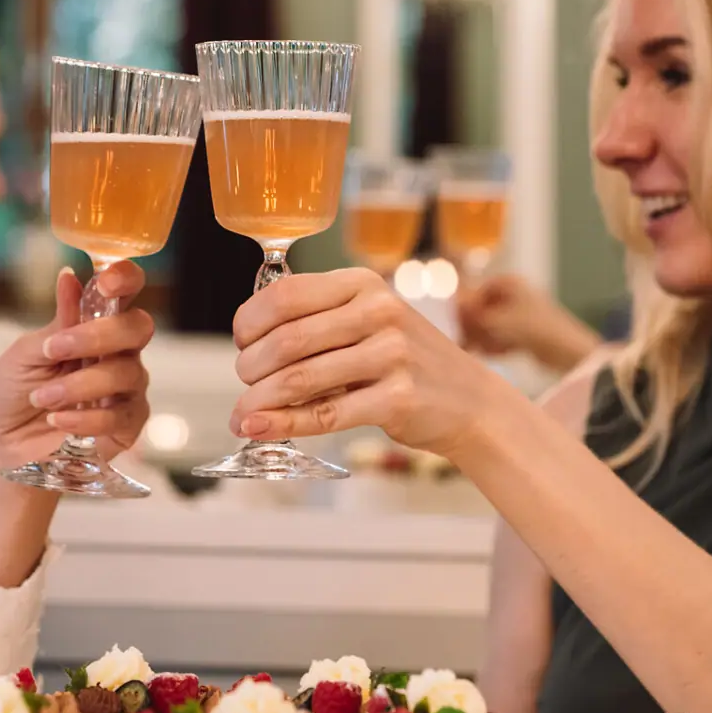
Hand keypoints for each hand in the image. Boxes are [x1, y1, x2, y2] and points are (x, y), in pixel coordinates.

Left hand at [0, 262, 153, 469]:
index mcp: (94, 326)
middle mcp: (118, 353)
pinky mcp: (126, 426)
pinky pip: (122, 415)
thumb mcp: (23, 355)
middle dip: (100, 335)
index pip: (123, 292)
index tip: (106, 282)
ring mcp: (126, 390)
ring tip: (43, 398)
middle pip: (138, 328)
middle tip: (55, 350)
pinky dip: (87, 418)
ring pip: (127, 373)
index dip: (125, 279)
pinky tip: (58, 419)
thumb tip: (70, 277)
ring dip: (80, 384)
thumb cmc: (11, 396)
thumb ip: (56, 323)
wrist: (1, 448)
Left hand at [230, 267, 503, 461]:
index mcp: (362, 283)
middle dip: (250, 367)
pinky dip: (283, 424)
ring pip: (301, 378)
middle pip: (287, 339)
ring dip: (259, 401)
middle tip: (245, 383)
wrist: (470, 400)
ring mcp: (392, 355)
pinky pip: (324, 414)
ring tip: (241, 415)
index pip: (285, 295)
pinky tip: (258, 429)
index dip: (250, 322)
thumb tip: (247, 346)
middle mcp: (378, 312)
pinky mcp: (397, 399)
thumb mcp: (367, 321)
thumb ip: (316, 321)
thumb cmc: (404, 359)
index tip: (242, 343)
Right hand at [456, 274, 600, 372]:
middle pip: (483, 310)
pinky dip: (497, 346)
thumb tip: (451, 308)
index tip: (456, 324)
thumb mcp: (496, 321)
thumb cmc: (533, 329)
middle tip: (464, 343)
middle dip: (474, 328)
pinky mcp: (525, 333)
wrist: (567, 351)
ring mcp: (521, 314)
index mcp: (510, 284)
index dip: (466, 309)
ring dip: (484, 339)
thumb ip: (470, 315)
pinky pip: (502, 337)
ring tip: (484, 350)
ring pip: (491, 326)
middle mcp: (515, 295)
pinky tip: (501, 353)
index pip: (477, 292)